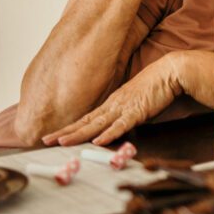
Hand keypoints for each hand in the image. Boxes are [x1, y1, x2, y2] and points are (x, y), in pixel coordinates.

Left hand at [41, 52, 184, 145]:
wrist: (170, 72)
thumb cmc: (155, 86)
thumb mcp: (135, 102)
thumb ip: (124, 114)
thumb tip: (117, 126)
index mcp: (112, 103)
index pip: (86, 118)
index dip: (69, 128)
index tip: (54, 136)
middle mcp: (113, 105)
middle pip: (85, 122)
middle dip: (64, 132)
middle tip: (43, 141)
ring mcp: (123, 107)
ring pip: (97, 123)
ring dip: (79, 134)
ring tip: (62, 142)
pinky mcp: (137, 110)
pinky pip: (121, 124)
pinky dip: (109, 133)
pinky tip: (99, 141)